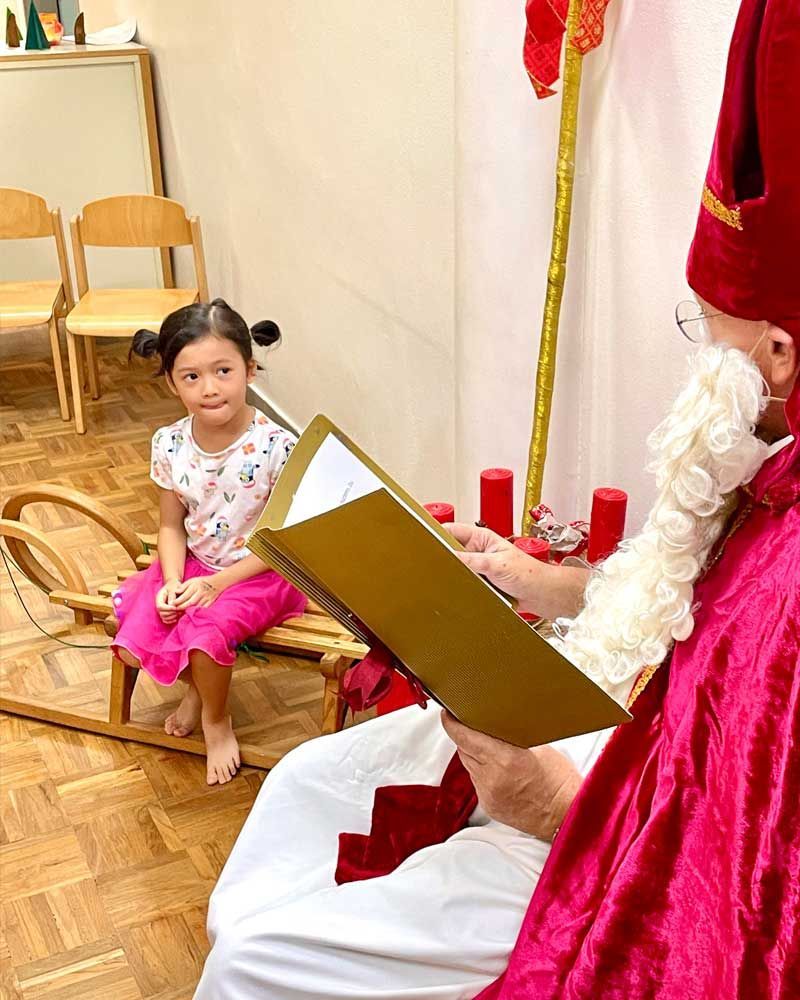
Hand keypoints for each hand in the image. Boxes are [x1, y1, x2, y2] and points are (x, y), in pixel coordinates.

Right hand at [155, 577, 181, 622]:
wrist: (174, 586)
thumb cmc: (174, 586)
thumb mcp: (173, 588)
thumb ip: (172, 595)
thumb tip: (171, 605)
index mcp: (159, 598)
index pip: (160, 606)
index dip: (168, 608)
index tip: (176, 607)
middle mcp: (159, 604)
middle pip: (161, 613)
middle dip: (171, 613)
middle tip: (180, 611)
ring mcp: (161, 609)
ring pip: (164, 617)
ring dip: (172, 617)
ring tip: (180, 613)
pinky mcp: (165, 613)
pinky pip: (165, 620)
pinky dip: (171, 620)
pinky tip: (177, 617)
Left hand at [171, 575, 222, 609]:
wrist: (216, 583)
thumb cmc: (202, 582)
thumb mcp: (192, 580)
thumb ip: (183, 586)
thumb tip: (175, 592)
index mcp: (196, 587)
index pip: (185, 596)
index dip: (178, 601)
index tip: (172, 604)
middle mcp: (201, 593)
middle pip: (190, 603)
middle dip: (181, 607)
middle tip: (174, 610)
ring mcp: (206, 599)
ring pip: (195, 607)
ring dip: (187, 611)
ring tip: (180, 612)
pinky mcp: (210, 603)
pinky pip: (202, 609)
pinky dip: (196, 612)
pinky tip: (190, 613)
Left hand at [440, 711, 580, 839]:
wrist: (567, 816)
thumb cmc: (560, 781)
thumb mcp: (540, 747)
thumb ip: (511, 736)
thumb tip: (491, 724)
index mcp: (506, 759)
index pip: (465, 737)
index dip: (452, 723)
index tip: (448, 714)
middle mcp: (493, 777)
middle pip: (464, 749)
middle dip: (465, 736)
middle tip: (471, 725)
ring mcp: (489, 794)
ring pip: (469, 766)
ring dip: (474, 755)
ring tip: (490, 748)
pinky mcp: (489, 806)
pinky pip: (477, 782)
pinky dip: (482, 772)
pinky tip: (498, 770)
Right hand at [445, 522, 589, 619]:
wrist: (541, 594)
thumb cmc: (529, 573)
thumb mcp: (496, 564)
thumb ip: (471, 560)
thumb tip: (449, 556)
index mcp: (482, 537)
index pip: (452, 530)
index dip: (437, 532)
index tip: (422, 536)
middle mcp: (478, 551)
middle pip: (451, 550)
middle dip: (443, 556)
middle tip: (431, 562)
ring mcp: (479, 567)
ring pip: (457, 568)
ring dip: (453, 573)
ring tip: (444, 576)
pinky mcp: (481, 582)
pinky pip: (464, 582)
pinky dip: (460, 585)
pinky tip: (455, 588)